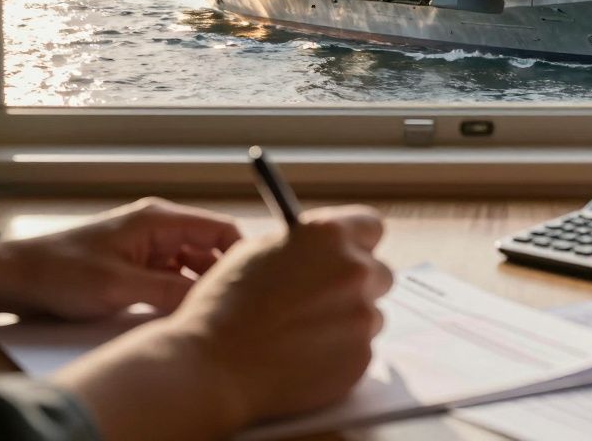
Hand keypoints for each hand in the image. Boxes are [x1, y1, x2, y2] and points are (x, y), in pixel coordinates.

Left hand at [0, 197, 241, 320]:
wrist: (13, 278)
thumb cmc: (61, 273)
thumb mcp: (119, 287)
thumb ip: (169, 292)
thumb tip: (210, 302)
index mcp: (159, 220)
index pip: (220, 229)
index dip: (241, 254)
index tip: (253, 284)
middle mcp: (159, 228)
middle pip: (210, 249)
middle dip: (222, 276)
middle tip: (233, 307)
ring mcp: (147, 246)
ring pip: (192, 265)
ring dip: (200, 287)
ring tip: (210, 314)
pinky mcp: (136, 265)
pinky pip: (172, 276)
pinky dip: (180, 293)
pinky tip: (182, 314)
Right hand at [55, 205, 393, 440]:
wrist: (212, 366)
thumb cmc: (225, 306)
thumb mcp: (257, 251)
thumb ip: (302, 245)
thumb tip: (321, 248)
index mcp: (329, 235)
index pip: (371, 226)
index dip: (358, 241)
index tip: (349, 252)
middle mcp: (354, 271)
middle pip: (379, 272)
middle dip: (356, 284)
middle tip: (324, 298)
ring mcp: (361, 316)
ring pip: (371, 314)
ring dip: (348, 321)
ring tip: (303, 332)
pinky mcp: (361, 357)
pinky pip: (361, 349)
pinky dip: (340, 352)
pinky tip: (303, 355)